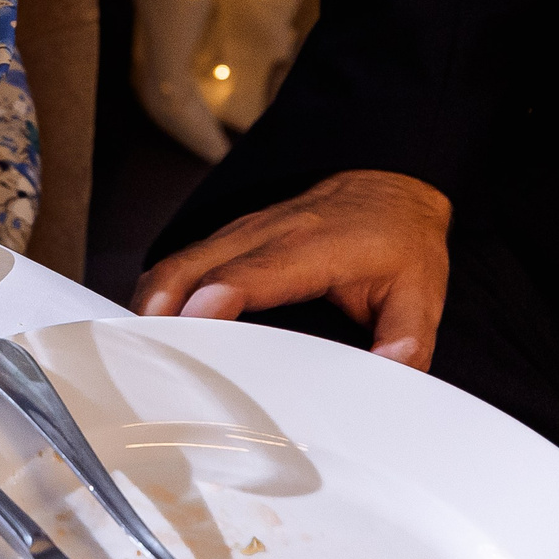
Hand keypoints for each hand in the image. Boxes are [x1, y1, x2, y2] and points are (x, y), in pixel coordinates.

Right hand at [132, 169, 451, 367]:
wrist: (387, 183)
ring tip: (137, 339)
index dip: (219, 296)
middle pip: (195, 263)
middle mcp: (266, 234)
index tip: (195, 319)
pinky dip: (162, 286)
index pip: (252, 272)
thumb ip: (409, 337)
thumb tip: (393, 374)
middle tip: (144, 343)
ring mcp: (243, 231)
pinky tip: (154, 316)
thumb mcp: (421, 291)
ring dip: (155, 296)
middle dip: (163, 301)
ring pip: (181, 259)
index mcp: (310, 248)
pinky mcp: (232, 236)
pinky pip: (185, 258)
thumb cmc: (398, 238)